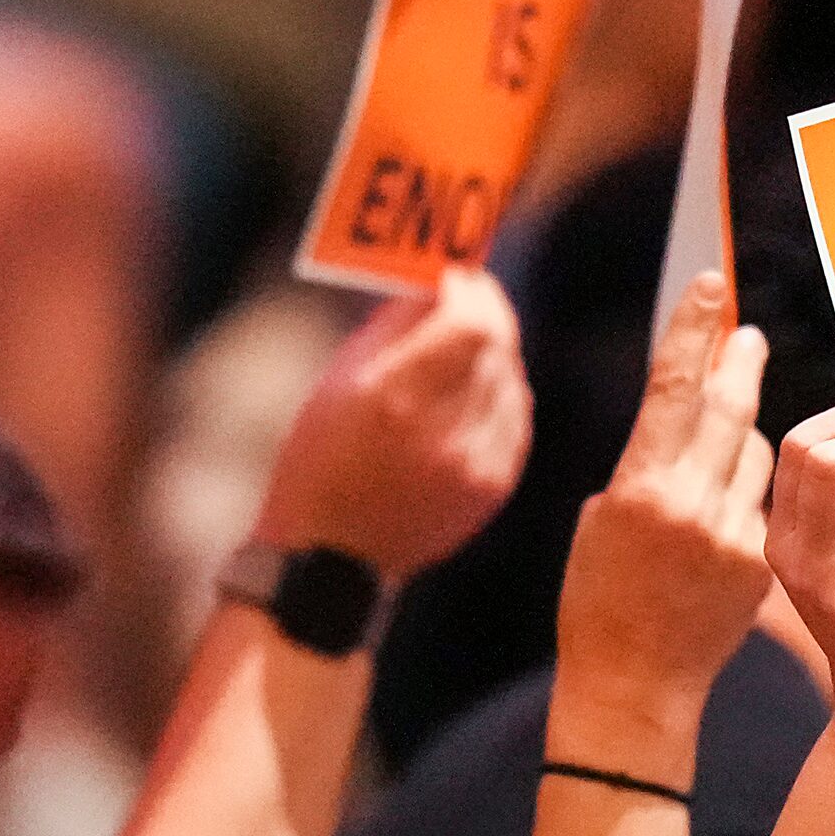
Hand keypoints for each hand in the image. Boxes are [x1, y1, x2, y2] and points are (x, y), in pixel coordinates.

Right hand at [256, 268, 530, 584]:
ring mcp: (474, 464)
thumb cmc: (319, 460)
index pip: (472, 323)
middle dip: (485, 313)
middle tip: (468, 298)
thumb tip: (435, 281)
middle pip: (498, 345)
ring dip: (492, 355)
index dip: (471, 291)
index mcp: (394, 398)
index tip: (456, 277)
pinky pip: (515, 419)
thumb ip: (392, 327)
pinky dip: (500, 397)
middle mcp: (442, 430)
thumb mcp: (336, 381)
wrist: (331, 558)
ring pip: (511, 379)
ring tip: (460, 353)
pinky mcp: (492, 487)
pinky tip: (470, 397)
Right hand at [556, 274, 773, 725]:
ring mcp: (733, 534)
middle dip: (741, 363)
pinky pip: (761, 502)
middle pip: (731, 408)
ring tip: (718, 451)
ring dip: (740, 439)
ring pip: (754, 455)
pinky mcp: (763, 562)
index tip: (711, 287)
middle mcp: (692, 504)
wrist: (634, 684)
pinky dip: (744, 495)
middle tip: (750, 336)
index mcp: (639, 488)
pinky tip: (718, 517)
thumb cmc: (596, 599)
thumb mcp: (599, 519)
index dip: (694, 331)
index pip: (674, 388)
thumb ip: (642, 466)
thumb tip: (679, 421)